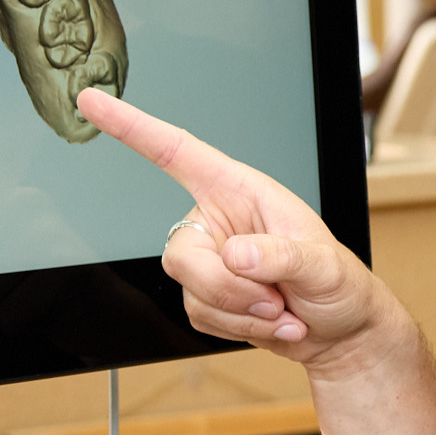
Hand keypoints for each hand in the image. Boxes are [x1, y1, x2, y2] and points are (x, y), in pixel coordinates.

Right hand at [77, 88, 390, 369]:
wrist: (341, 332)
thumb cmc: (338, 283)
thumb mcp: (324, 263)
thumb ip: (283, 256)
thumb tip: (237, 255)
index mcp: (241, 191)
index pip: (178, 154)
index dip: (133, 128)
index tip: (94, 101)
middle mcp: (217, 221)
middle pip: (181, 254)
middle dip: (228, 288)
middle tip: (274, 299)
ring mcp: (210, 262)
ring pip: (191, 292)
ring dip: (243, 313)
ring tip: (284, 310)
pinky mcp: (207, 297)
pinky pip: (201, 318)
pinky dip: (242, 329)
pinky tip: (275, 324)